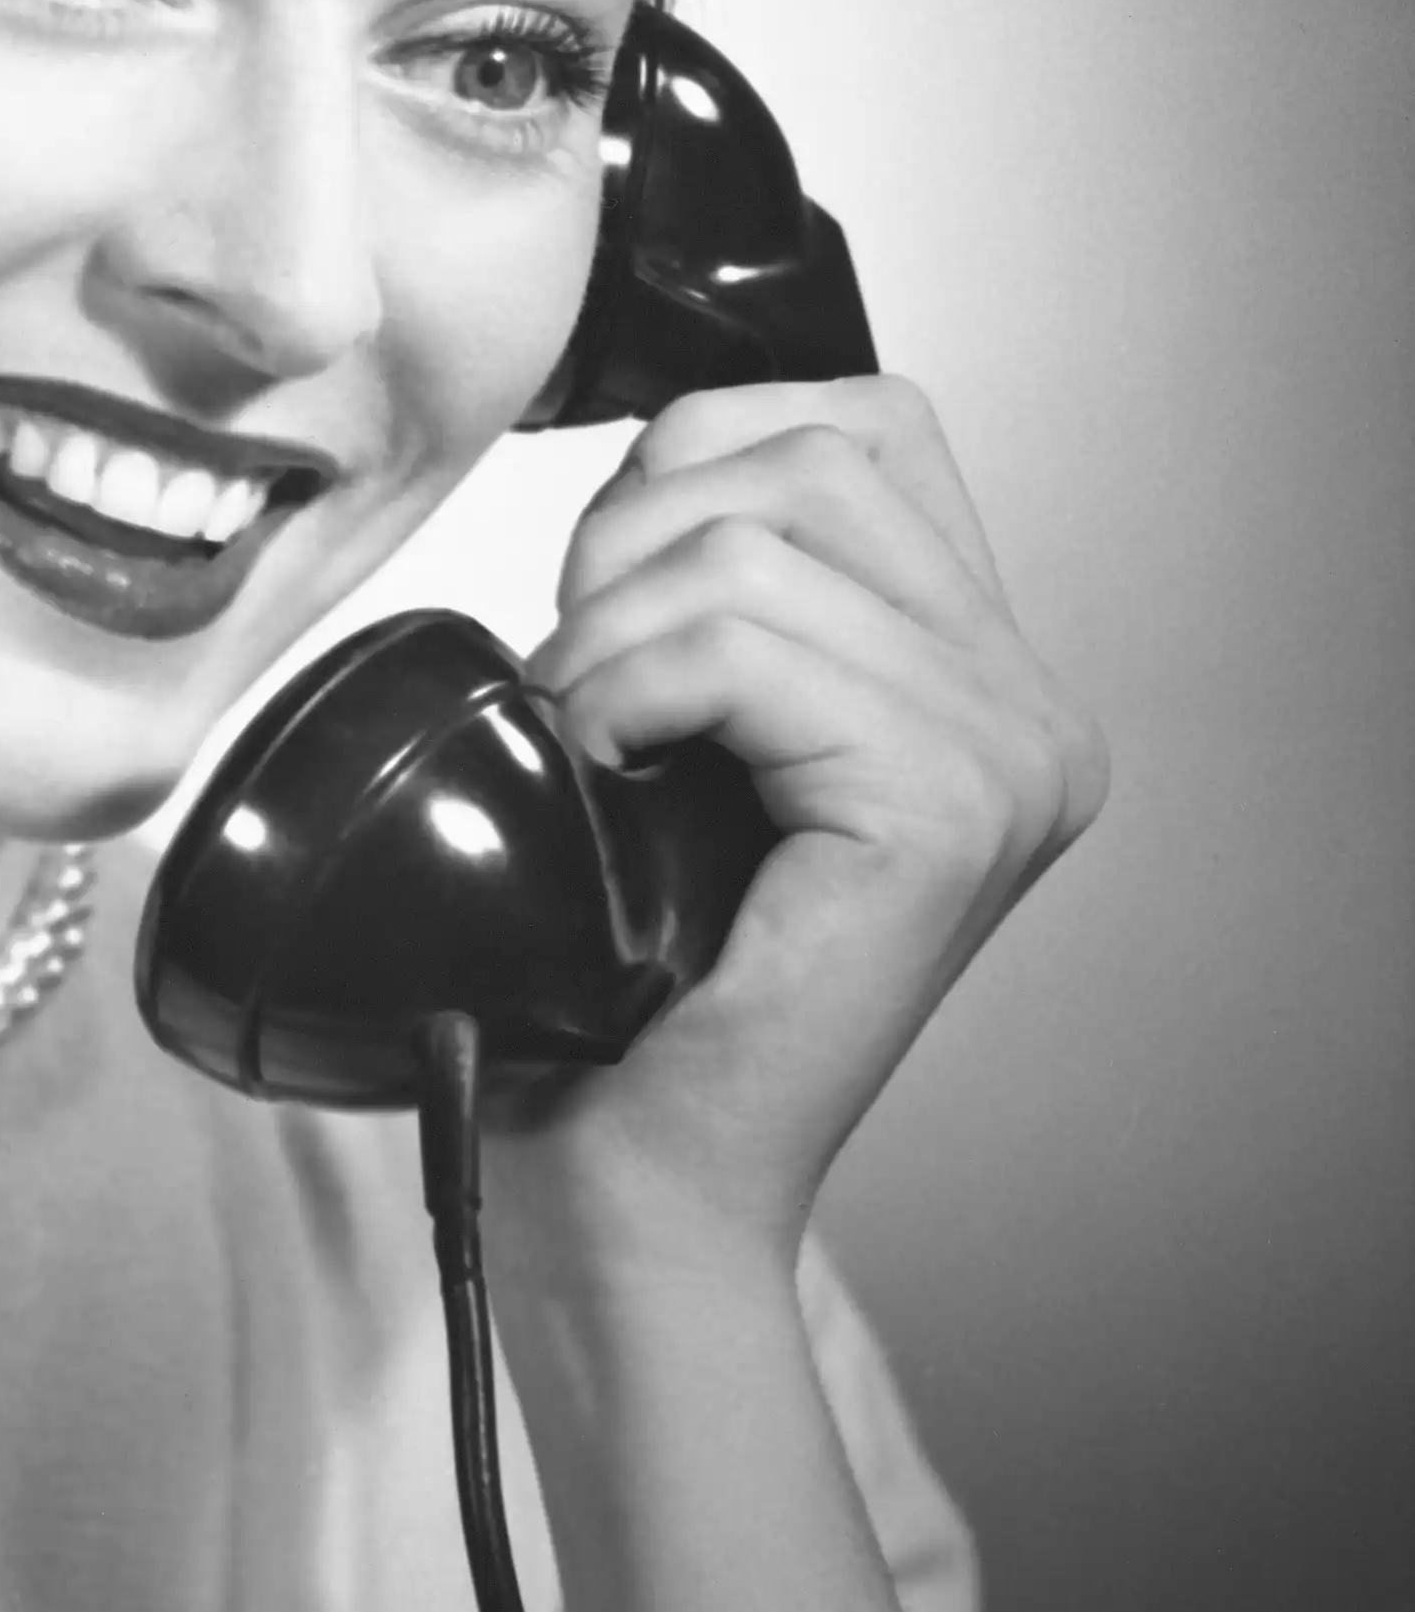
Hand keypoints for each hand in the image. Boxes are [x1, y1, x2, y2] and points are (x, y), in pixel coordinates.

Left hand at [504, 375, 1106, 1277]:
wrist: (639, 1186)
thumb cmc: (628, 977)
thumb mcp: (696, 728)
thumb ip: (729, 585)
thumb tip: (641, 458)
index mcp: (989, 677)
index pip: (860, 424)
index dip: (697, 465)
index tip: (617, 597)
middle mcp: (1033, 712)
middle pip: (813, 454)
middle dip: (639, 532)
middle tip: (578, 676)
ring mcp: (1010, 759)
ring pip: (763, 543)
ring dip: (614, 625)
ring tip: (584, 738)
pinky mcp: (946, 812)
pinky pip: (748, 644)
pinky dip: (627, 683)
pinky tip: (600, 768)